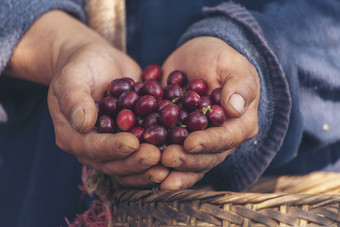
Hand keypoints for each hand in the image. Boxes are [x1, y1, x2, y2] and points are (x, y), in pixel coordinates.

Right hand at [8, 10, 168, 187]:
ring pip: (129, 163)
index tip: (132, 143)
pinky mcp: (131, 140)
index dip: (112, 148)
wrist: (98, 62)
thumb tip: (83, 123)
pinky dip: (159, 155)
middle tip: (157, 156)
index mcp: (72, 136)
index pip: (92, 148)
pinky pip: (143, 152)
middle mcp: (92, 147)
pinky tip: (177, 153)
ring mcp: (113, 146)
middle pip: (113, 163)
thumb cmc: (81, 66)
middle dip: (135, 161)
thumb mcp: (72, 77)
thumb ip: (74, 99)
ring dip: (149, 167)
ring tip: (169, 163)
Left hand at [159, 36, 259, 188]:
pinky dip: (158, 161)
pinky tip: (143, 164)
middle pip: (207, 157)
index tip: (190, 143)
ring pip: (189, 162)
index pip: (227, 138)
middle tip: (167, 158)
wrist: (196, 58)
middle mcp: (221, 139)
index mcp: (239, 124)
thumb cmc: (219, 59)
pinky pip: (171, 153)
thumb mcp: (233, 65)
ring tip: (155, 169)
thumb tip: (235, 108)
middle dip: (187, 160)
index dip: (209, 143)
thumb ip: (239, 85)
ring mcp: (200, 142)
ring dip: (173, 169)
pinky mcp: (180, 140)